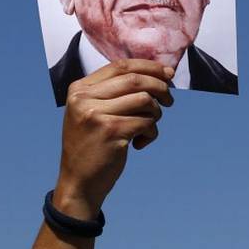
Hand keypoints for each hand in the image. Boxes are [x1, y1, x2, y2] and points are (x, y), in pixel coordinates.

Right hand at [52, 59, 174, 220]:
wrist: (79, 182)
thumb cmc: (93, 146)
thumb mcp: (92, 112)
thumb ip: (114, 92)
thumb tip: (160, 73)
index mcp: (79, 89)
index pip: (120, 65)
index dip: (148, 67)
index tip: (168, 73)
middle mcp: (85, 98)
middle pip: (135, 79)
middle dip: (160, 87)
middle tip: (169, 100)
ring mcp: (97, 114)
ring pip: (144, 99)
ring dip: (156, 113)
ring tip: (148, 126)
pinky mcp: (111, 131)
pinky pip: (146, 122)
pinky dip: (151, 132)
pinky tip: (140, 143)